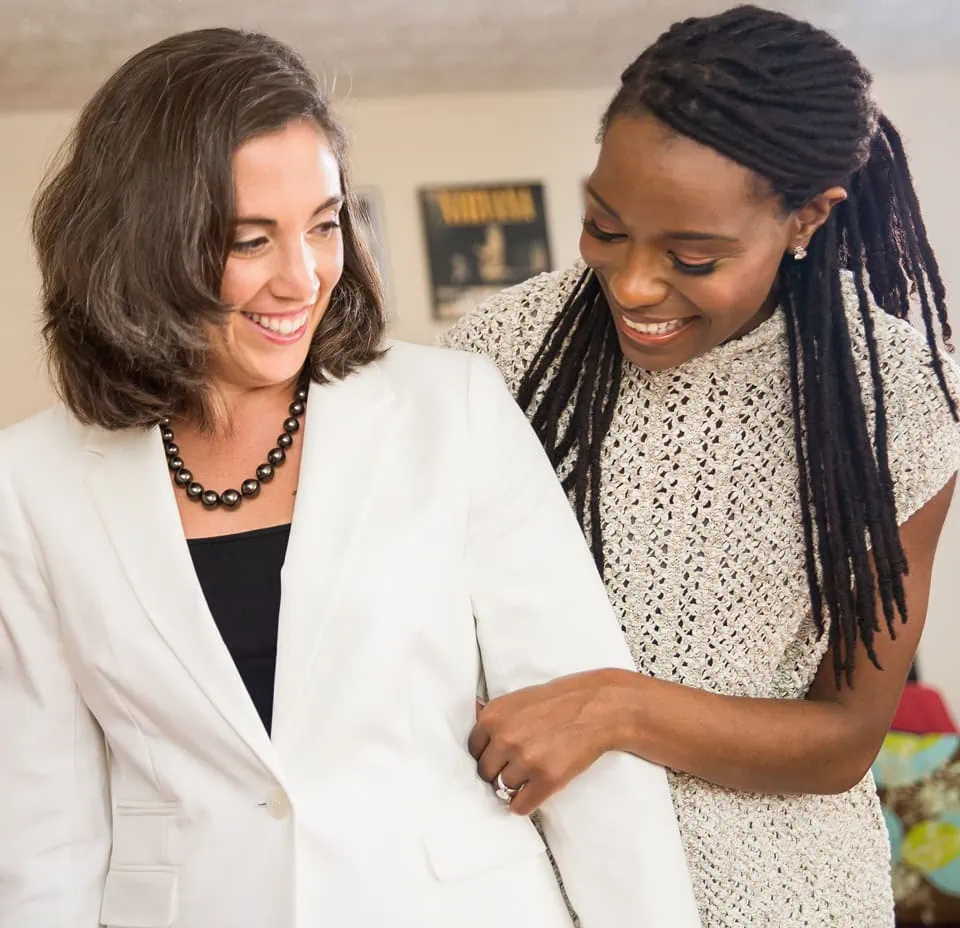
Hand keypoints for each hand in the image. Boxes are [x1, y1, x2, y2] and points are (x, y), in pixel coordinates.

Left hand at [468, 669, 623, 814]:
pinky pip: (520, 806)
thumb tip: (475, 735)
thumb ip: (494, 719)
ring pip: (502, 790)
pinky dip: (524, 803)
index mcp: (493, 716)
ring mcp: (525, 760)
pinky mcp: (546, 779)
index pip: (473, 750)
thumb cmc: (556, 703)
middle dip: (497, 772)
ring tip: (528, 776)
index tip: (497, 758)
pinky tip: (532, 793)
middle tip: (514, 768)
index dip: (487, 755)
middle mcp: (505, 738)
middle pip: (485, 773)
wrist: (596, 708)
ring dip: (513, 787)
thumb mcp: (517, 700)